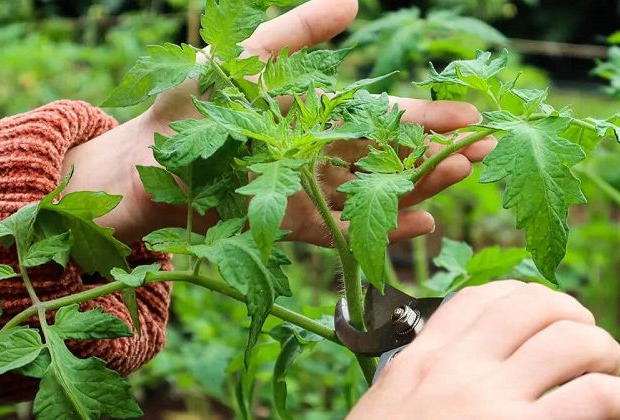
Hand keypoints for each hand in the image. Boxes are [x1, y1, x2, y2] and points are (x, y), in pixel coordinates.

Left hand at [62, 0, 494, 243]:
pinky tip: (421, 223)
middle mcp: (317, 154)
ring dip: (420, 186)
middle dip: (438, 151)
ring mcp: (307, 193)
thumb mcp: (238, 60)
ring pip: (374, 192)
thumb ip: (293, 33)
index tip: (472, 114)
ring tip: (460, 177)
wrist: (133, 173)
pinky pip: (342, 231)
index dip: (427, 115)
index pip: (380, 114)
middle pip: (387, 155)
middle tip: (486, 151)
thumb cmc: (182, 111)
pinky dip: (380, 229)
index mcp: (312, 114)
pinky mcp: (288, 228)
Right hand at [349, 281, 619, 419]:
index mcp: (422, 360)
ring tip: (608, 382)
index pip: (481, 299)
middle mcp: (457, 369)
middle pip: (535, 304)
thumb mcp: (388, 405)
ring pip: (575, 340)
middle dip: (575, 318)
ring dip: (604, 353)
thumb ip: (420, 377)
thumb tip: (462, 362)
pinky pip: (599, 395)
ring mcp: (491, 402)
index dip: (527, 299)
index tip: (545, 321)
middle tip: (587, 350)